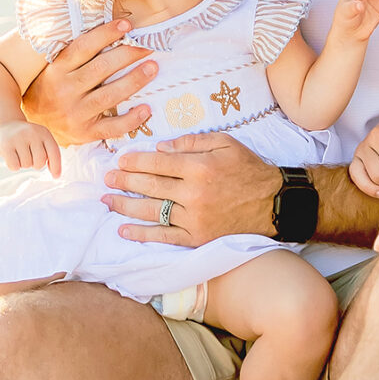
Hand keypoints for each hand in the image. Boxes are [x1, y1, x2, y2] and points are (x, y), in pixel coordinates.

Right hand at [0, 119, 62, 175]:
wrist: (5, 125)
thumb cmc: (26, 137)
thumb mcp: (40, 139)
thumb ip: (49, 153)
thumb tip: (56, 174)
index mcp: (44, 133)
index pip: (54, 152)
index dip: (56, 166)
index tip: (56, 176)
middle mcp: (32, 133)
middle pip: (40, 162)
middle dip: (35, 164)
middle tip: (29, 156)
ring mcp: (19, 138)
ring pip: (27, 165)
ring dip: (23, 164)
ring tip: (19, 153)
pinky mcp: (6, 145)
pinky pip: (14, 166)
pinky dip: (14, 166)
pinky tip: (12, 156)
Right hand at [22, 18, 156, 146]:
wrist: (33, 127)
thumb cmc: (50, 89)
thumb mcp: (54, 69)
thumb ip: (77, 54)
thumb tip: (111, 29)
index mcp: (57, 70)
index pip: (83, 47)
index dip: (106, 34)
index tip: (127, 24)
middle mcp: (65, 91)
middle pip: (100, 69)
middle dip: (127, 55)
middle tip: (148, 46)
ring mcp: (75, 114)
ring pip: (109, 95)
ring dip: (134, 81)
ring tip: (152, 68)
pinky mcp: (84, 133)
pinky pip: (111, 128)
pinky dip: (131, 119)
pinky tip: (146, 108)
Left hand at [104, 133, 280, 246]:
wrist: (272, 203)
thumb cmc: (249, 169)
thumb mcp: (226, 143)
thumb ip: (192, 142)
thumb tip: (161, 148)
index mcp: (200, 167)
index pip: (158, 163)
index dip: (136, 161)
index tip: (120, 160)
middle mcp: (193, 194)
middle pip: (151, 187)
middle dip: (125, 182)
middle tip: (106, 178)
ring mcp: (194, 218)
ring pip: (152, 212)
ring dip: (126, 206)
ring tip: (108, 200)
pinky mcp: (197, 238)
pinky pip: (164, 237)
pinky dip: (142, 234)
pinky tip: (124, 230)